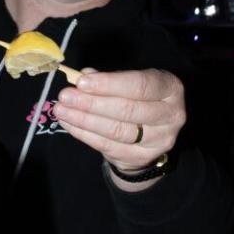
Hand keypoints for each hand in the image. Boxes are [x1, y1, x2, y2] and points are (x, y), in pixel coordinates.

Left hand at [53, 67, 185, 171]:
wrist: (150, 132)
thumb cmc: (138, 98)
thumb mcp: (130, 81)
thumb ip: (109, 78)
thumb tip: (83, 76)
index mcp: (170, 88)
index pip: (140, 85)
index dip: (108, 84)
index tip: (81, 82)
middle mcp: (171, 115)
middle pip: (127, 110)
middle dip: (91, 103)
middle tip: (65, 97)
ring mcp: (159, 139)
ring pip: (116, 130)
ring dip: (84, 120)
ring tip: (62, 110)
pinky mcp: (142, 157)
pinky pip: (108, 146)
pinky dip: (84, 134)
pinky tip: (69, 123)